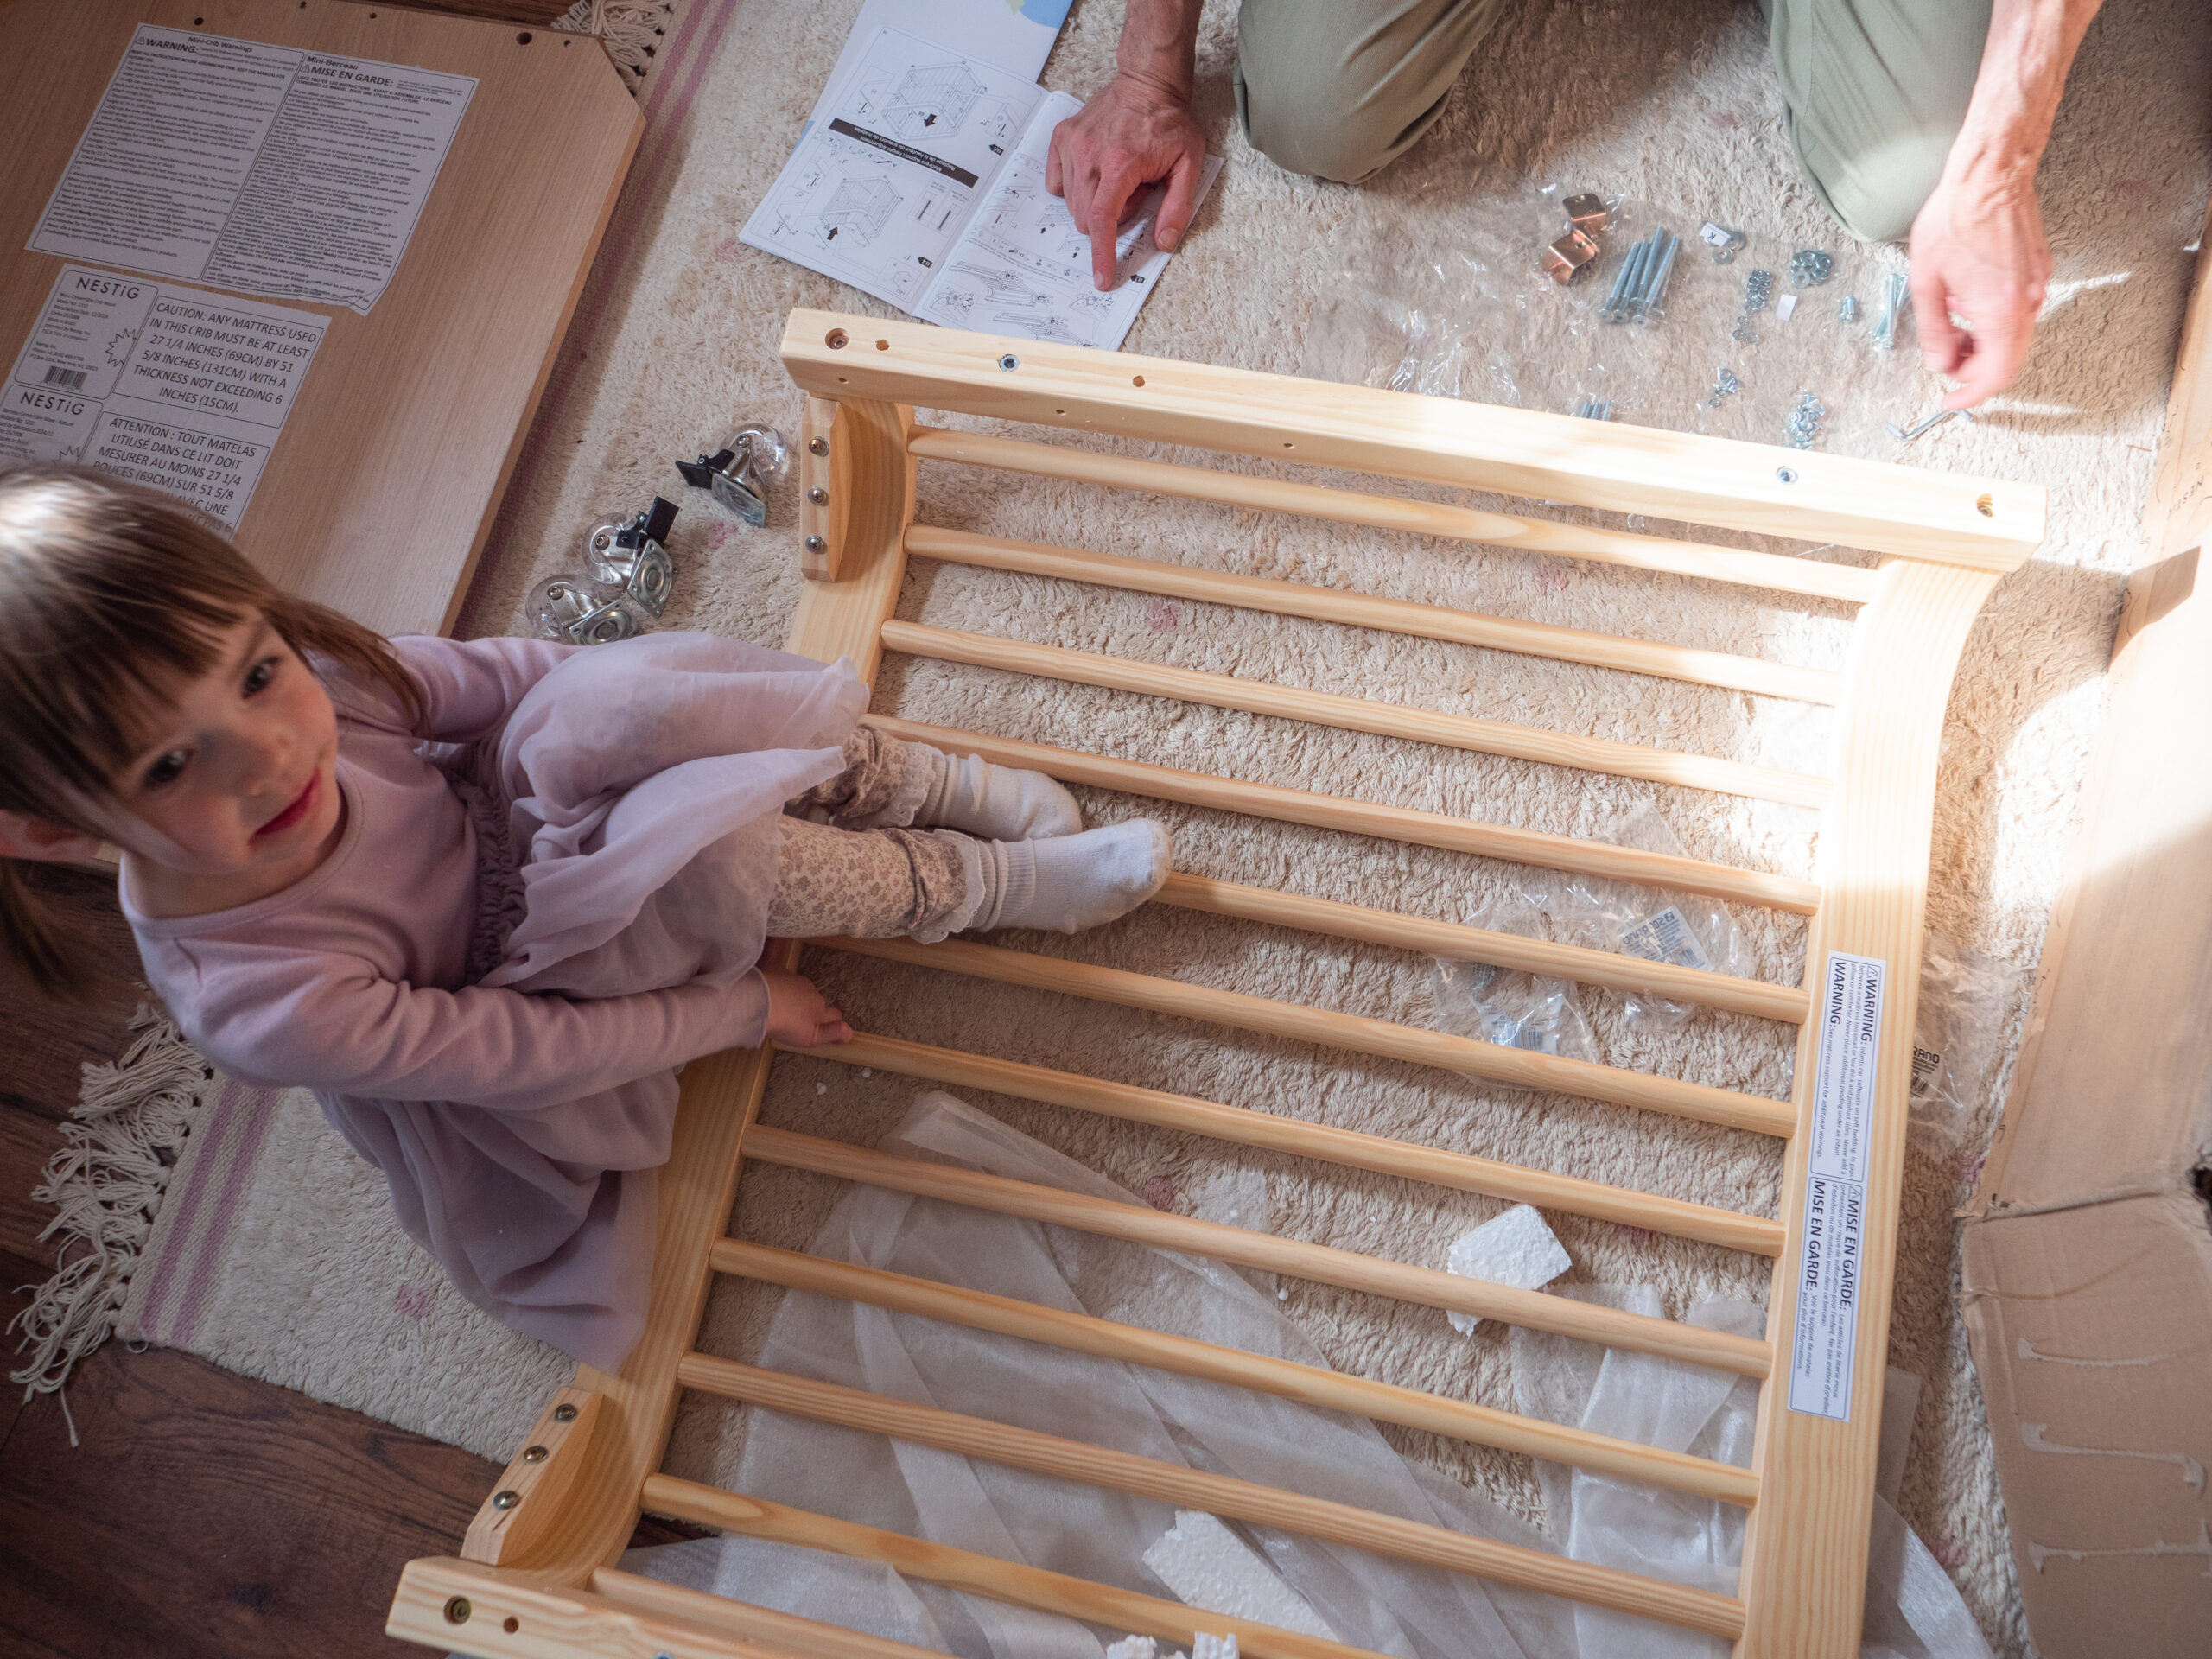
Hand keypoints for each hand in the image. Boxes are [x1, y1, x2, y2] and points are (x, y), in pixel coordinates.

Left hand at [761, 967, 850, 1047]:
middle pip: (816, 1000)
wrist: (761, 1001)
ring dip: (794, 996)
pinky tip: (771, 994)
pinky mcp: (779, 972)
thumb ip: (831, 1033)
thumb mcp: (811, 1036)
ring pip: (800, 988)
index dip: (831, 1021)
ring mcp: (795, 980)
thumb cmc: (785, 1021)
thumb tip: (849, 1033)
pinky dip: (780, 984)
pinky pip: (783, 977)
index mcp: (819, 1008)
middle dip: (809, 1008)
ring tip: (781, 1008)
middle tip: (797, 1020)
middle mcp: (811, 991)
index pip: (834, 1014)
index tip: (825, 1026)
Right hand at [1046, 72, 1206, 291]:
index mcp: (1120, 164)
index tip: (1102, 278)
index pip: (1102, 222)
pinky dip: (1074, 187)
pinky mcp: (1062, 138)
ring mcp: (1073, 145)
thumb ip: (1177, 208)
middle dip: (1108, 218)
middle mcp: (1090, 155)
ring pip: (1072, 203)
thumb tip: (1163, 242)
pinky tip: (1094, 173)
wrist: (1148, 83)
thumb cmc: (1169, 122)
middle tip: (1133, 192)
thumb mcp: (1189, 166)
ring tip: (1118, 176)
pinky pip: (1057, 182)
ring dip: (1094, 201)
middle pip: (1085, 217)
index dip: (1101, 255)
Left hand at [1908, 172, 2051, 409]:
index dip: (1970, 395)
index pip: (1994, 375)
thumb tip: (1939, 362)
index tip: (1951, 401)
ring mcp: (2036, 285)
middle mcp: (2026, 301)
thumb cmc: (1957, 217)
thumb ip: (1932, 330)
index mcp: (2000, 310)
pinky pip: (2018, 312)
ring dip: (1983, 345)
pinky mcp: (2038, 271)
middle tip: (1946, 363)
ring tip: (1952, 327)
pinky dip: (1993, 322)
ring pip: (2014, 338)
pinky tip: (1967, 303)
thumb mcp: (1926, 282)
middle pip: (2008, 361)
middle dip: (1974, 370)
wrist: (1991, 176)